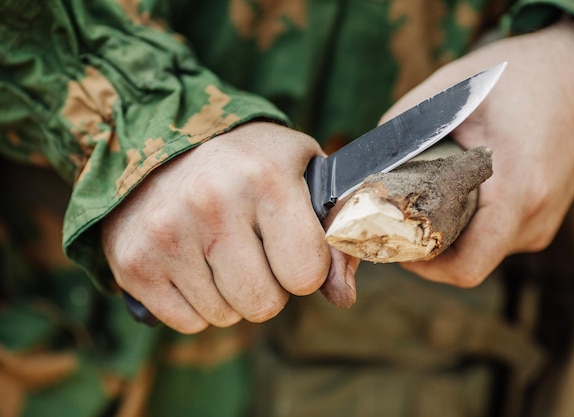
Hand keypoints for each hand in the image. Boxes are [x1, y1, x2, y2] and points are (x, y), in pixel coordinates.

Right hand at [102, 122, 355, 332]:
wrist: (162, 140)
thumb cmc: (245, 160)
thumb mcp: (301, 171)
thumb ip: (333, 231)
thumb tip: (343, 297)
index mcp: (265, 179)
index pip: (306, 274)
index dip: (306, 267)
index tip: (291, 246)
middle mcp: (212, 205)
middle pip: (263, 305)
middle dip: (268, 286)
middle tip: (254, 250)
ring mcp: (167, 235)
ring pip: (224, 316)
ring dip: (230, 293)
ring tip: (219, 249)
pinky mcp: (133, 262)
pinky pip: (187, 322)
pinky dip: (196, 303)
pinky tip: (193, 262)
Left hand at [381, 19, 573, 286]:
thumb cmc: (528, 74)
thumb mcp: (458, 87)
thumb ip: (405, 122)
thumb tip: (364, 158)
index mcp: (518, 191)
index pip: (465, 267)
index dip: (421, 266)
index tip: (391, 241)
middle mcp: (535, 218)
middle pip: (467, 261)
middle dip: (426, 248)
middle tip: (394, 219)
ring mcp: (544, 222)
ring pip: (481, 250)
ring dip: (447, 235)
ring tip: (423, 201)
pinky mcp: (544, 216)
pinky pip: (496, 236)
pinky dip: (468, 225)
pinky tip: (454, 194)